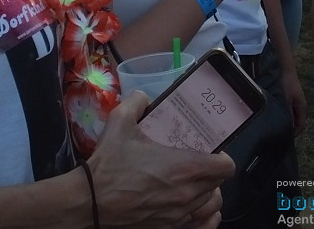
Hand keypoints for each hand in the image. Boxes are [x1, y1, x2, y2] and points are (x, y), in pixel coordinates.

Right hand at [87, 92, 234, 228]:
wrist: (89, 202)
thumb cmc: (109, 164)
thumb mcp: (120, 122)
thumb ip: (137, 103)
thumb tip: (144, 97)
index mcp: (184, 167)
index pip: (225, 166)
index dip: (222, 156)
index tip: (211, 150)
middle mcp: (188, 194)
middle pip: (218, 185)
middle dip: (212, 172)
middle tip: (198, 162)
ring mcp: (179, 215)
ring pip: (211, 206)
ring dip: (208, 193)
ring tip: (195, 184)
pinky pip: (200, 225)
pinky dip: (203, 217)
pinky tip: (195, 209)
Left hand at [280, 67, 307, 135]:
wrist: (285, 67)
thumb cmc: (286, 83)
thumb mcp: (286, 100)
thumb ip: (287, 114)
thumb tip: (286, 128)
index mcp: (302, 107)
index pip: (301, 126)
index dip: (293, 134)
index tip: (283, 139)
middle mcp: (301, 106)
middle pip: (296, 122)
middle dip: (289, 128)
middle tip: (277, 133)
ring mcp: (296, 101)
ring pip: (292, 116)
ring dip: (286, 121)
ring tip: (275, 125)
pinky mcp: (291, 97)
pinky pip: (288, 110)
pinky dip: (283, 114)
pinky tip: (274, 114)